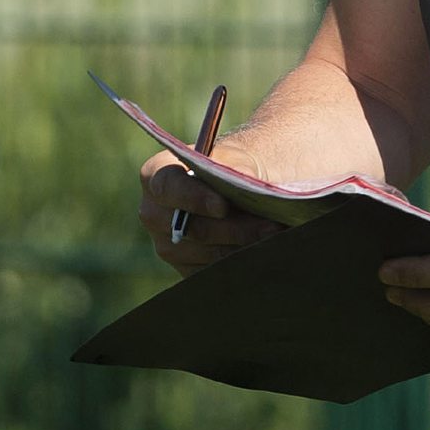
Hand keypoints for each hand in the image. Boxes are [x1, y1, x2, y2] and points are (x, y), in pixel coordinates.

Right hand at [138, 139, 280, 276]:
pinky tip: (264, 250)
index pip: (168, 188)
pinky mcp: (184, 268)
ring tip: (276, 236)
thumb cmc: (230, 165)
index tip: (224, 206)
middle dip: (235, 228)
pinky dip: (240, 261)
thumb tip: (243, 178)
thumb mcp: (233, 158)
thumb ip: (233, 165)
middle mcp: (154, 213)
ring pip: (207, 253)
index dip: (195, 198)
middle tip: (271, 226)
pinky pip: (212, 271)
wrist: (234, 187)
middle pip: (192, 228)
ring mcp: (167, 245)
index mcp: (156, 176)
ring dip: (244, 246)